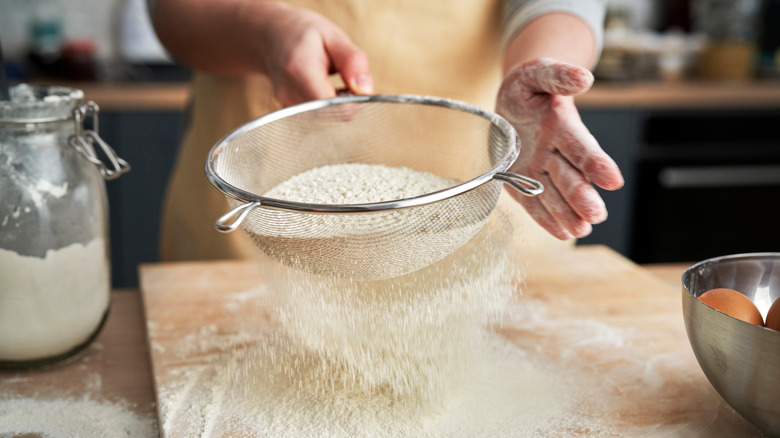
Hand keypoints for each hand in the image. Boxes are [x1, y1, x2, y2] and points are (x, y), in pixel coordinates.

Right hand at [258, 4, 373, 106]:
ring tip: (335, 80)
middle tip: (347, 78)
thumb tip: (367, 90)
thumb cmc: (304, 34)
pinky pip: (319, 117)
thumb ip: (353, 61)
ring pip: (327, 118)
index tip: (359, 85)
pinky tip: (328, 89)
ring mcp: (287, 105)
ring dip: (340, 104)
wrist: (271, 36)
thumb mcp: (333, 36)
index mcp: (300, 70)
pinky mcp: (290, 113)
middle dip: (349, 102)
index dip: (353, 101)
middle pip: (331, 114)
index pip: (331, 104)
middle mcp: (289, 93)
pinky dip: (330, 107)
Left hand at [496, 58, 623, 239]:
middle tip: (595, 215)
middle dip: (582, 196)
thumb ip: (558, 76)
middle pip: (571, 176)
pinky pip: (534, 202)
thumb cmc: (527, 86)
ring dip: (567, 213)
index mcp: (562, 126)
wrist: (512, 101)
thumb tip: (583, 77)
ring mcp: (540, 169)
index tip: (613, 180)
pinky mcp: (522, 181)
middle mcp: (555, 152)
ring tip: (579, 230)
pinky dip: (546, 218)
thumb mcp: (537, 73)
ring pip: (555, 194)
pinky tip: (561, 233)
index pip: (581, 147)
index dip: (596, 163)